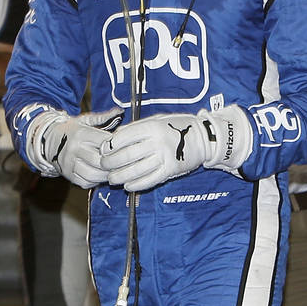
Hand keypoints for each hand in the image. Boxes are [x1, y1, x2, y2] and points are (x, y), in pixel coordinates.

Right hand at [42, 109, 122, 187]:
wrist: (48, 139)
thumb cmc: (72, 130)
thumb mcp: (85, 121)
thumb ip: (103, 117)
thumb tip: (120, 111)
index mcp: (80, 133)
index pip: (104, 142)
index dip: (116, 146)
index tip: (123, 147)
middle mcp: (73, 149)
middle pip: (99, 161)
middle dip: (113, 163)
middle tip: (121, 163)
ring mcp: (69, 163)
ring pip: (92, 175)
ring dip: (106, 175)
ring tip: (112, 170)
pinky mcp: (68, 174)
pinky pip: (85, 182)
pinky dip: (96, 181)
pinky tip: (100, 175)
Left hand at [100, 105, 252, 191]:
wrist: (203, 138)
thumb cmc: (177, 127)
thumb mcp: (157, 120)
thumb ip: (137, 128)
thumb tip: (115, 137)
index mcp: (152, 127)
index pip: (123, 138)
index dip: (109, 146)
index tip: (103, 150)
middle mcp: (157, 142)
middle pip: (126, 155)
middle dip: (110, 163)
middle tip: (104, 166)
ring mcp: (164, 157)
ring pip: (136, 170)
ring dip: (120, 176)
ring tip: (112, 179)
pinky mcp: (170, 171)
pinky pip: (149, 180)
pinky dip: (136, 185)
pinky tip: (128, 186)